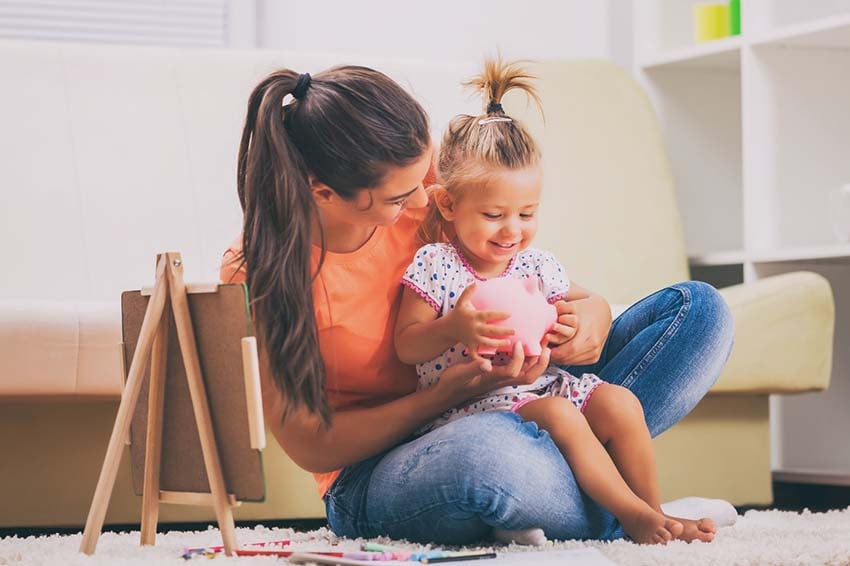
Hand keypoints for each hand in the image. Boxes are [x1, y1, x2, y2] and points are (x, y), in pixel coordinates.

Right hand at [435, 342, 550, 401]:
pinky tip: (525, 347)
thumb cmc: (453, 382)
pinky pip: (519, 369)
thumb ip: (473, 368)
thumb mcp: (460, 373)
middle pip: (528, 376)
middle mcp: (501, 380)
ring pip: (526, 373)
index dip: (519, 358)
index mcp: (493, 379)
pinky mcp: (499, 375)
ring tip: (542, 344)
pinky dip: (527, 359)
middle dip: (540, 363)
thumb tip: (487, 364)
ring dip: (537, 361)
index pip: (514, 372)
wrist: (448, 392)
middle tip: (546, 345)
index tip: (517, 342)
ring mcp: (502, 379)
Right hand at [446, 282, 513, 358]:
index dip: (499, 314)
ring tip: (508, 343)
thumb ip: (468, 292)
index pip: (488, 315)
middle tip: (514, 331)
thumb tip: (476, 282)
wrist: (447, 328)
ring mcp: (472, 338)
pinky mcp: (470, 346)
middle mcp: (473, 328)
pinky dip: (482, 359)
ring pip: (486, 342)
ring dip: (497, 344)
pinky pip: (476, 354)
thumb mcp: (461, 302)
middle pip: (490, 330)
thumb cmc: (457, 314)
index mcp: (473, 316)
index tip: (510, 314)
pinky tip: (492, 362)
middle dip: (503, 331)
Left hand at [549, 294, 611, 365]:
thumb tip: (549, 310)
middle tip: (542, 349)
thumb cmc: (586, 308)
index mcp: (589, 335)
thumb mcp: (573, 304)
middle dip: (553, 355)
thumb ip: (560, 308)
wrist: (602, 312)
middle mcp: (593, 347)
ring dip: (558, 358)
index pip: (569, 350)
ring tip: (549, 350)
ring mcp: (595, 354)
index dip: (554, 351)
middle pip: (568, 358)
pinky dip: (566, 358)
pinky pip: (576, 362)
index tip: (543, 346)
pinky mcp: (594, 358)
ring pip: (571, 362)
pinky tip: (559, 351)